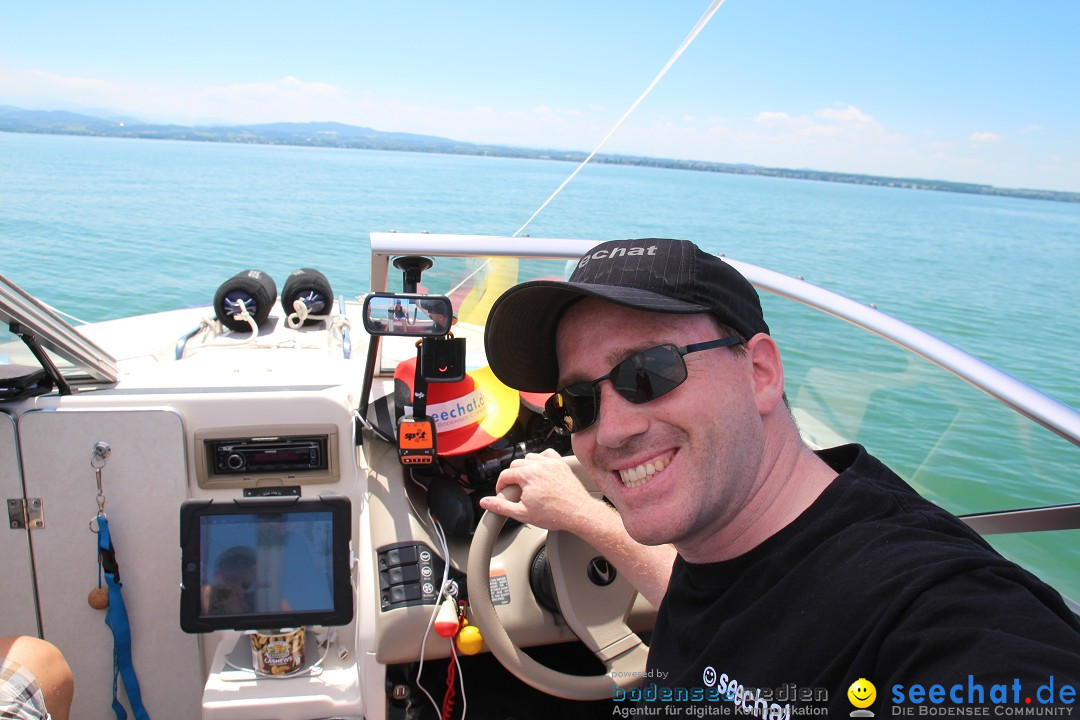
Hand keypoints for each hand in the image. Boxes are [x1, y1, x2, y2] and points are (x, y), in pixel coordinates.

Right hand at [478, 448, 599, 533]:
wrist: (578, 512)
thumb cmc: (554, 514)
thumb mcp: (522, 513)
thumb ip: (501, 506)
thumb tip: (485, 502)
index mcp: (527, 474)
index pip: (505, 474)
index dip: (500, 485)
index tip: (502, 494)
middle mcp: (538, 465)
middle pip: (516, 464)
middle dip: (512, 477)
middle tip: (514, 490)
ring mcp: (551, 463)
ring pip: (530, 457)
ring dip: (525, 467)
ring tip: (526, 482)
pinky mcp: (561, 464)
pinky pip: (547, 454)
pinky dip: (541, 459)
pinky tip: (540, 470)